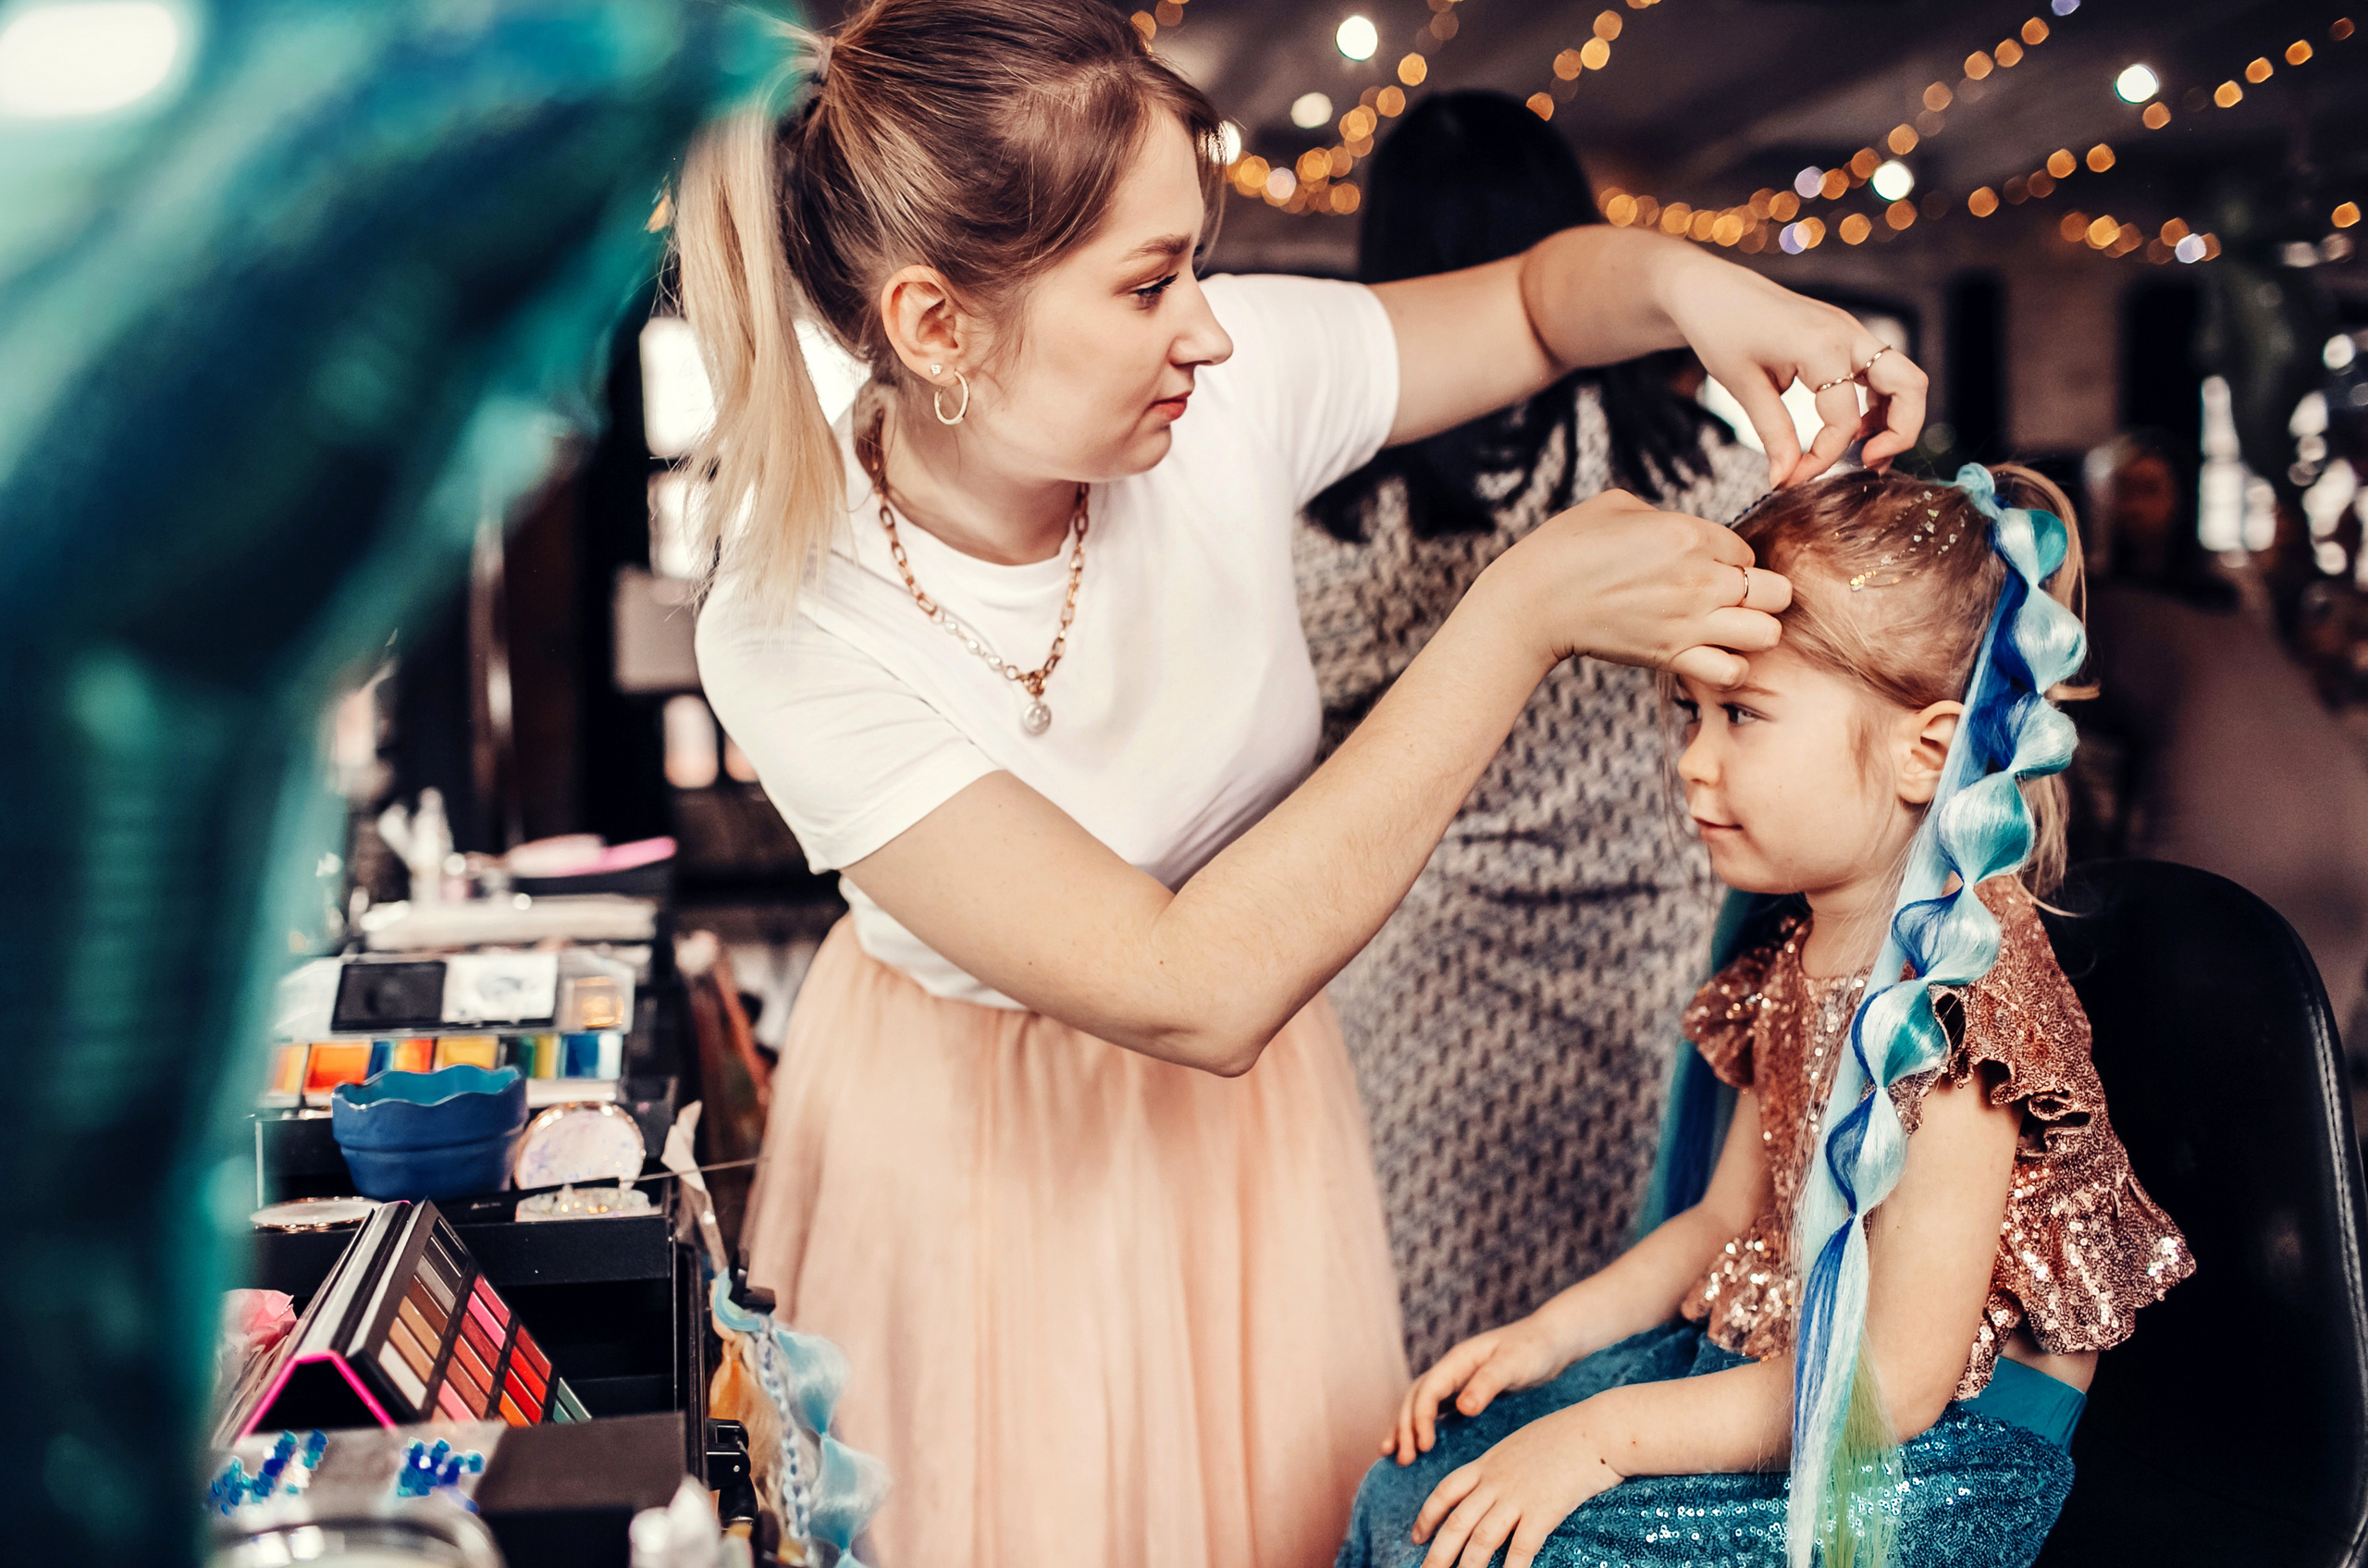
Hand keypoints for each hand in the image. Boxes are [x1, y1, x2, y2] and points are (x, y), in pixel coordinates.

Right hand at [1385, 1315, 1571, 1464]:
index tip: (1424, 1446)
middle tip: (1404, 1459)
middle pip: (1416, 1398)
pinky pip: (1435, 1411)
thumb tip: (1463, 1408)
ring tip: (1396, 1456)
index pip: (1428, 1390)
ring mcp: (1456, 1381)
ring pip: (1420, 1405)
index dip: (1420, 1418)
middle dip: (1405, 1427)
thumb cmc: (1533, 1349)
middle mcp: (1451, 1370)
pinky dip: (1422, 1427)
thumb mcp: (1514, 1364)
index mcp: (1458, 1360)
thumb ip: (1488, 1384)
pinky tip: (1419, 1446)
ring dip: (1406, 1428)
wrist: (1550, 1341)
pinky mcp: (1465, 1393)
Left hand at [1411, 1403, 1623, 1567]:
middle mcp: (1496, 1481)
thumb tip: (1495, 1484)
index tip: (1417, 1537)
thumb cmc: (1566, 1436)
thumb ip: (1504, 1466)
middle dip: (1437, 1554)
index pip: (1446, 1492)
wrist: (1597, 1429)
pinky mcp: (1544, 1511)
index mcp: (1488, 1464)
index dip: (1428, 1516)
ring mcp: (1518, 1496)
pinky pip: (1520, 1548)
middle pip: (1456, 1523)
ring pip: (1481, 1539)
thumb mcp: (1522, 1444)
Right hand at [1479, 489, 1791, 687]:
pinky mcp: (1672, 657)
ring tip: (1724, 629)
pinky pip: (1732, 670)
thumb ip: (1666, 516)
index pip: (1748, 552)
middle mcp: (1700, 579)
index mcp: (1689, 534)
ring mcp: (1690, 622)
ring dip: (1751, 631)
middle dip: (1761, 595)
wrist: (1534, 602)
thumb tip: (1685, 529)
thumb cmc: (1567, 548)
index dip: (1730, 560)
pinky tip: (1707, 654)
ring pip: (1767, 633)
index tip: (1703, 567)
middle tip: (1729, 599)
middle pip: (1777, 592)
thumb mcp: (1618, 506)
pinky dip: (1728, 665)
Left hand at [1656, 252, 1929, 487]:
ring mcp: (1852, 331)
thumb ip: (1773, 434)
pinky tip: (1852, 427)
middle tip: (1869, 466)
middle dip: (1901, 433)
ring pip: (1905, 377)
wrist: (1712, 289)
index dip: (1823, 459)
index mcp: (1821, 346)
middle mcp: (1848, 334)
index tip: (1792, 479)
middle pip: (1911, 386)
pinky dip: (1878, 402)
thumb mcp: (1743, 386)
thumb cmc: (1721, 329)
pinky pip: (1882, 371)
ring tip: (1863, 452)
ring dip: (1894, 418)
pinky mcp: (1846, 336)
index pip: (1844, 421)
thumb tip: (1785, 480)